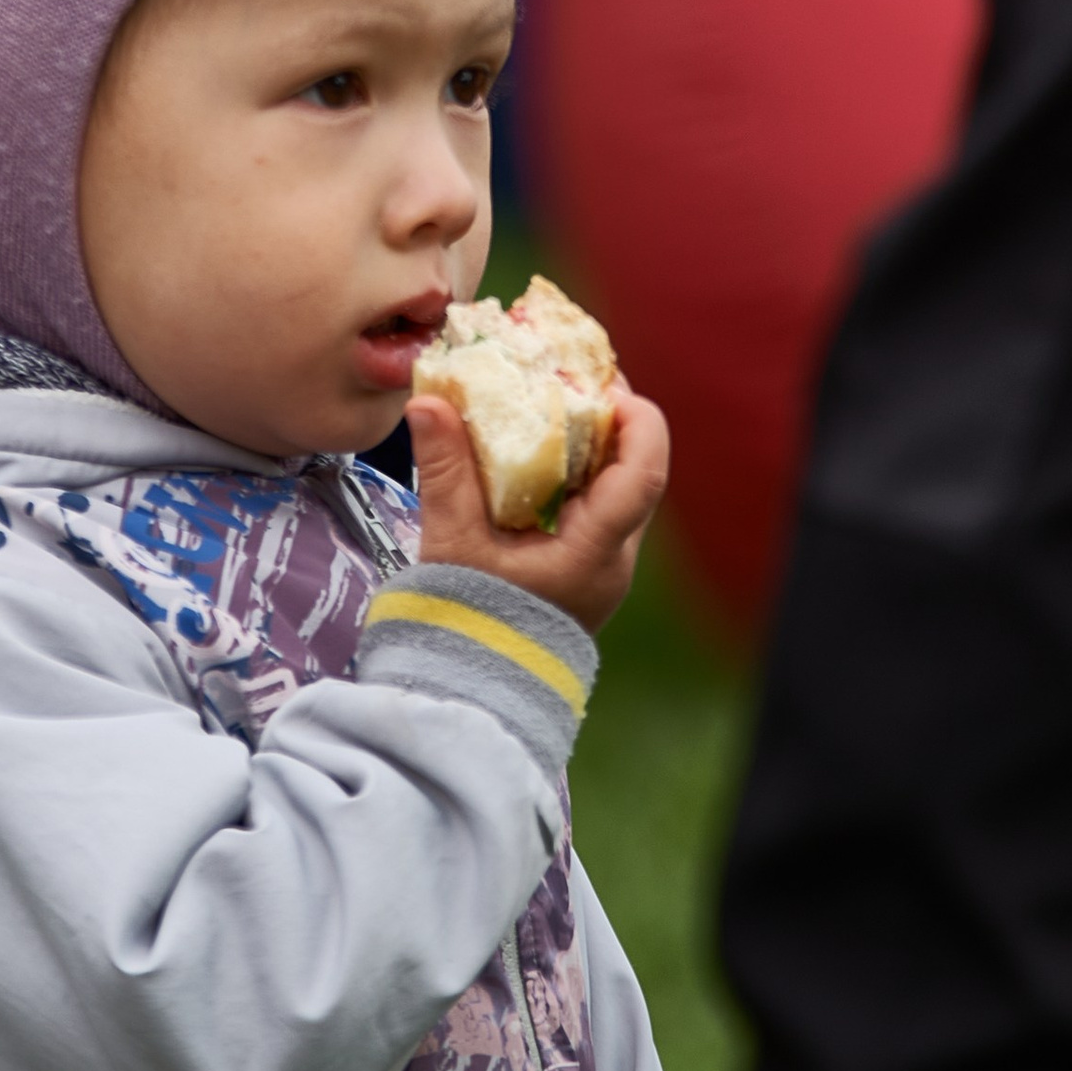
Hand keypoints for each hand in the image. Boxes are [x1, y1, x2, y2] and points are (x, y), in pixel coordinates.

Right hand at [408, 383, 668, 636]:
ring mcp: (601, 570)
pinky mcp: (582, 573)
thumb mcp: (451, 544)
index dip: (640, 426)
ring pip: (613, 494)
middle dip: (611, 424)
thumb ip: (444, 472)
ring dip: (591, 450)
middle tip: (574, 383)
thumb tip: (428, 402)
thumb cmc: (466, 622)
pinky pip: (592, 512)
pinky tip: (536, 460)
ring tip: (551, 411)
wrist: (471, 688)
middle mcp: (611, 561)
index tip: (612, 386)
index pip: (643, 479)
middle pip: (633, 477)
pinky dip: (574, 478)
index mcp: (593, 554)